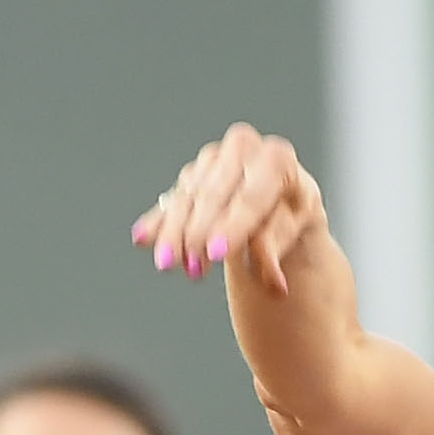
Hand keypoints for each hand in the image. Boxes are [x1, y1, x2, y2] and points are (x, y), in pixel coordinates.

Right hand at [130, 126, 331, 295]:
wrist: (277, 194)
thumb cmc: (287, 212)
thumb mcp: (291, 229)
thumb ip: (274, 250)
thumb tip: (275, 285)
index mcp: (276, 159)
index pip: (251, 197)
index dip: (233, 227)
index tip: (216, 254)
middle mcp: (242, 149)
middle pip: (213, 196)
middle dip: (199, 233)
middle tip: (192, 269)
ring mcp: (213, 158)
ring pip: (187, 198)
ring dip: (175, 233)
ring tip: (168, 265)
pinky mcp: (192, 173)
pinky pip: (172, 200)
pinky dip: (158, 222)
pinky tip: (142, 239)